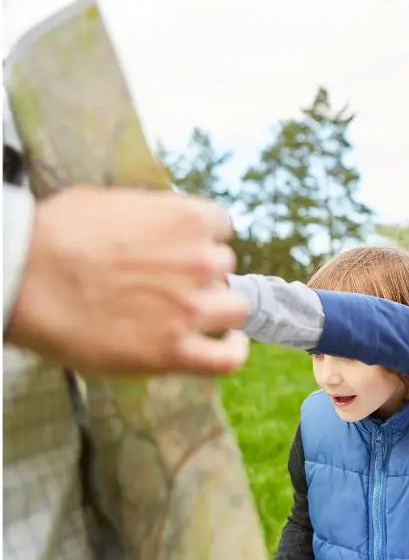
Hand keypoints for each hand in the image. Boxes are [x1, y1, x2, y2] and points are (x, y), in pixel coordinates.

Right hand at [6, 185, 249, 374]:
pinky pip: (227, 358)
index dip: (202, 240)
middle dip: (202, 274)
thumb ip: (152, 214)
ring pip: (235, 308)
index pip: (220, 228)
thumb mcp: (112, 201)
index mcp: (189, 219)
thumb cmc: (56, 235)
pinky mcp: (174, 351)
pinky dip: (234, 352)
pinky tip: (227, 345)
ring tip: (195, 314)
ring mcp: (191, 309)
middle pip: (224, 268)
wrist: (23, 278)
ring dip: (218, 309)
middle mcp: (201, 262)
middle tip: (170, 284)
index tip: (184, 250)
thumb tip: (162, 221)